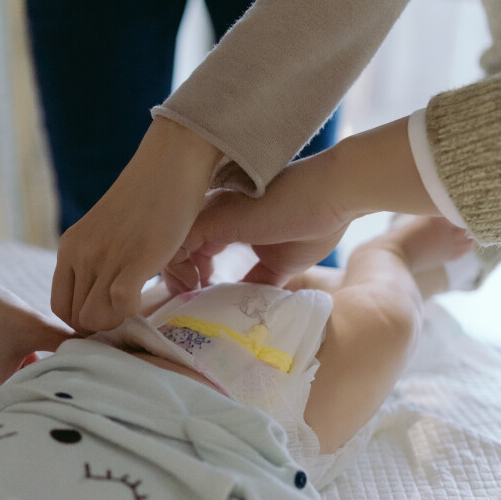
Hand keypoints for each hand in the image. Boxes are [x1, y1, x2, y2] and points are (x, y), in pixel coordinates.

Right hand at [0, 240, 71, 413]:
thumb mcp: (30, 325)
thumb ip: (66, 341)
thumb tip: (102, 349)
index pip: (35, 408)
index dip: (59, 394)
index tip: (78, 384)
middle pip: (22, 404)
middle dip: (44, 387)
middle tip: (69, 373)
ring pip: (9, 394)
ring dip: (27, 380)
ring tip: (42, 360)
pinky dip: (11, 375)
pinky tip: (23, 356)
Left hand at [51, 118, 222, 331]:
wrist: (169, 162)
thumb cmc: (146, 196)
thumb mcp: (106, 229)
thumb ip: (99, 260)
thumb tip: (112, 300)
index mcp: (69, 247)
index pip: (61, 307)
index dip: (85, 319)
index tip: (111, 312)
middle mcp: (81, 254)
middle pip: (77, 319)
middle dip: (103, 324)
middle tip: (129, 309)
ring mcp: (105, 257)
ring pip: (95, 319)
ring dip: (119, 320)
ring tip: (140, 301)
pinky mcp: (134, 259)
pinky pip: (122, 307)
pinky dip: (135, 312)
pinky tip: (150, 292)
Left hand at [167, 149, 353, 290]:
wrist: (333, 195)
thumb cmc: (315, 220)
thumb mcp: (280, 261)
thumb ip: (259, 279)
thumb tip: (251, 304)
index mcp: (227, 217)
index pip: (191, 246)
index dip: (191, 274)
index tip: (202, 297)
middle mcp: (212, 211)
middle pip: (173, 246)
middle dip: (175, 278)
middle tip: (189, 302)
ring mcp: (209, 213)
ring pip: (168, 247)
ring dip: (173, 277)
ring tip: (191, 299)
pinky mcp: (211, 220)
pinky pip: (173, 249)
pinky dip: (175, 273)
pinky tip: (195, 290)